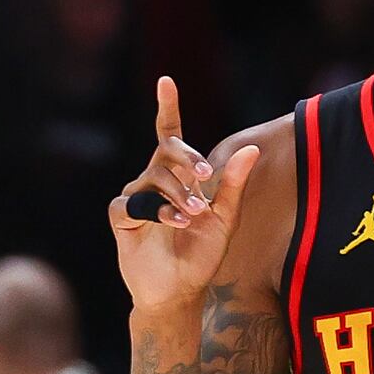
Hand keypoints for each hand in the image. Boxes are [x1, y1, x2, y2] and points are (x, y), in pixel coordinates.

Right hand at [111, 76, 262, 313]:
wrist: (180, 291)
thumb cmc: (201, 255)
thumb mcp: (225, 218)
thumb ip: (233, 184)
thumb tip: (251, 148)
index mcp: (177, 175)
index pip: (169, 133)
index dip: (167, 106)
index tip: (165, 81)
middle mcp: (153, 179)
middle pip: (165, 151)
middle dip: (185, 158)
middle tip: (204, 177)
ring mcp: (135, 197)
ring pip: (153, 177)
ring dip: (177, 194)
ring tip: (193, 215)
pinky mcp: (122, 217)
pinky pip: (133, 202)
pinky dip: (156, 210)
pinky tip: (174, 223)